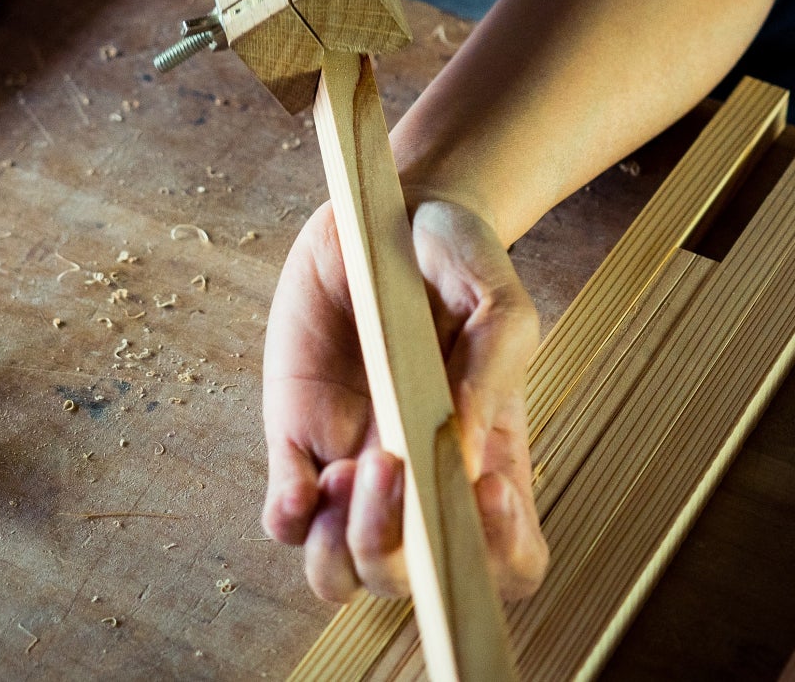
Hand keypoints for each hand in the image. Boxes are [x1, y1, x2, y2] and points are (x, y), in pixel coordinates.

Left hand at [261, 196, 548, 601]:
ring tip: (349, 472)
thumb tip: (460, 453)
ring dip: (345, 547)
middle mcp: (421, 481)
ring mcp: (354, 468)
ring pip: (343, 574)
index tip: (485, 489)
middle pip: (411, 580)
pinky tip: (303, 476)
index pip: (509, 561)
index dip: (501, 554)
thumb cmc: (455, 259)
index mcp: (486, 458)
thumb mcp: (495, 295)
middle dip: (397, 549)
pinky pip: (285, 518)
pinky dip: (290, 517)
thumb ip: (492, 367)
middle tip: (391, 462)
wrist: (390, 215)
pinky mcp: (296, 441)